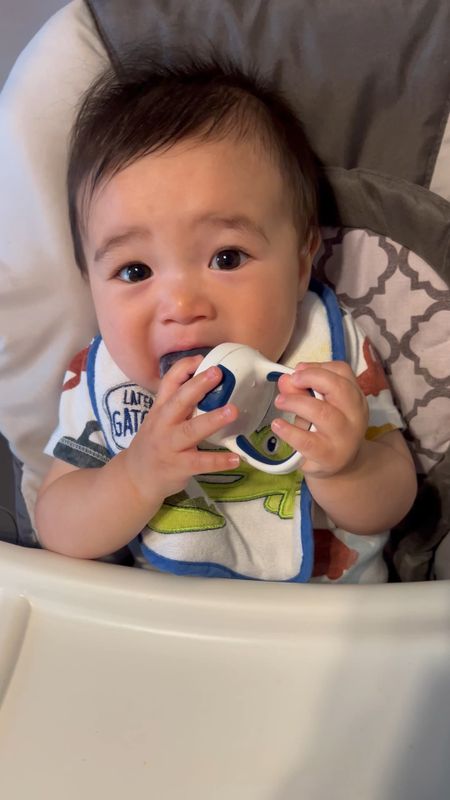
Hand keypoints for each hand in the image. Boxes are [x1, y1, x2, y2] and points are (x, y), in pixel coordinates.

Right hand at [123, 355, 239, 501]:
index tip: (202, 358)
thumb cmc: (154, 444)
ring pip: (190, 431)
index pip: (168, 382)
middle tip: (218, 373)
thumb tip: (206, 381)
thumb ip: (179, 404)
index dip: (184, 368)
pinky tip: (235, 458)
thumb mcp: (160, 419)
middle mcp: (163, 424)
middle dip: (197, 386)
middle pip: (179, 401)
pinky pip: (200, 463)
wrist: (135, 478)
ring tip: (233, 411)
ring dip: (212, 420)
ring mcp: (169, 446)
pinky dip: (218, 461)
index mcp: (160, 409)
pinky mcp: (178, 466)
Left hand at [271, 361, 368, 477]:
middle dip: (312, 378)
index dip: (318, 367)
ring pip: (323, 413)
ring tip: (280, 402)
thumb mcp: (317, 407)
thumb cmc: (327, 431)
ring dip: (296, 402)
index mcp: (355, 397)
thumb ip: (302, 391)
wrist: (341, 468)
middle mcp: (355, 416)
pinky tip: (278, 425)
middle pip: (339, 388)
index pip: (343, 372)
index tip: (298, 370)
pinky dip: (289, 431)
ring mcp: (344, 438)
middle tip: (292, 380)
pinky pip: (308, 441)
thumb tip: (285, 379)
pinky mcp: (329, 457)